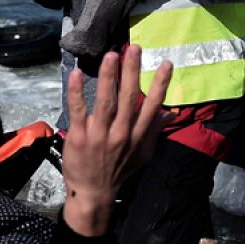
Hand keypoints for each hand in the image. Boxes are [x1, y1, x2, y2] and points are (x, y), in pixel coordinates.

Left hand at [59, 46, 171, 236]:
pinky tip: (76, 73)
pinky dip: (76, 91)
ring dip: (108, 76)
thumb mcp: (142, 155)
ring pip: (106, 100)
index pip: (152, 106)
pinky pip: (78, 110)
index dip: (160, 84)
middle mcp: (121, 133)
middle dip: (132, 71)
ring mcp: (99, 134)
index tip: (166, 64)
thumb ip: (154, 132)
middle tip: (134, 48)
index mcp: (137, 136)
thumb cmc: (118, 172)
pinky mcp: (78, 136)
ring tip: (111, 55)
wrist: (93, 194)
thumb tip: (169, 112)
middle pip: (129, 98)